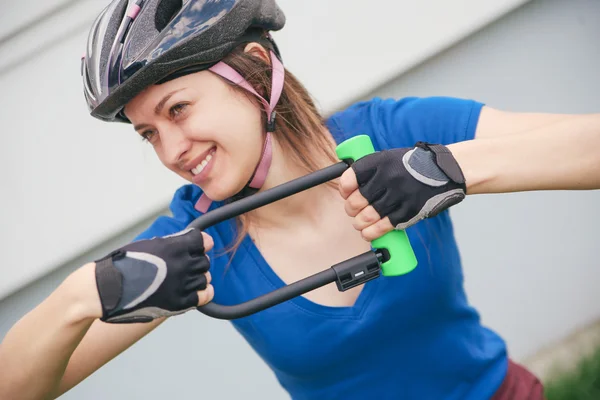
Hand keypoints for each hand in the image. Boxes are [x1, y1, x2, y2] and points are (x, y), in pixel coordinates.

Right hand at [94, 228, 213, 322]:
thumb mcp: (149, 244)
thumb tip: (188, 242)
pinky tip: (199, 291)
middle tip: (187, 264)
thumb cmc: (123, 264)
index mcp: (174, 248)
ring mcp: (181, 286)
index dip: (201, 242)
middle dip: (197, 261)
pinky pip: (203, 297)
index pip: (202, 241)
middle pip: (204, 261)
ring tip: (188, 278)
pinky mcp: (178, 303)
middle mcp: (181, 266)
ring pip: (204, 279)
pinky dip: (204, 293)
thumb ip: (171, 243)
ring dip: (199, 277)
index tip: (199, 245)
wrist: (107, 289)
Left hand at [339, 142, 465, 240]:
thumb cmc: (412, 166)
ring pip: (368, 216)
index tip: (346, 194)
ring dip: (359, 223)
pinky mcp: (409, 210)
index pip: (351, 178)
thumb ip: (371, 172)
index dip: (345, 189)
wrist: (444, 171)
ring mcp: (399, 195)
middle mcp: (388, 177)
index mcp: (380, 161)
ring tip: (360, 223)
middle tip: (353, 211)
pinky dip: (372, 232)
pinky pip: (384, 226)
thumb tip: (348, 188)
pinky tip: (368, 233)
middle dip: (351, 209)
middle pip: (357, 200)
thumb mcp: (389, 159)